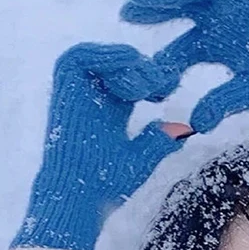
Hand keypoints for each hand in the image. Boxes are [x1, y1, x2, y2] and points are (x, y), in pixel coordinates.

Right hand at [10, 43, 183, 249]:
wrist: (79, 194)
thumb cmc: (106, 183)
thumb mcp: (141, 158)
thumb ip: (159, 141)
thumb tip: (184, 129)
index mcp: (111, 112)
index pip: (132, 81)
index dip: (152, 77)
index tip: (169, 88)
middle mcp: (93, 100)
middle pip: (118, 65)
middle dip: (144, 67)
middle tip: (162, 85)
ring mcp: (77, 94)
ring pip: (99, 56)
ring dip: (124, 61)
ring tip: (144, 83)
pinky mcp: (64, 90)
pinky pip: (77, 57)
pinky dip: (102, 55)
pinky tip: (127, 67)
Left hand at [121, 0, 248, 133]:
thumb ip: (220, 102)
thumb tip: (192, 126)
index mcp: (218, 47)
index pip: (179, 52)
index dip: (156, 61)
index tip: (131, 69)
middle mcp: (218, 20)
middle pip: (176, 15)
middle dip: (151, 14)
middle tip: (125, 16)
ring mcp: (228, 1)